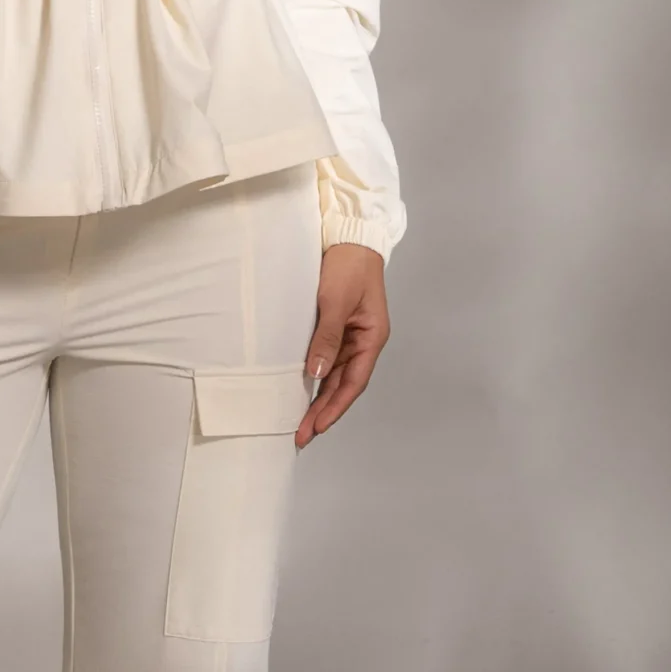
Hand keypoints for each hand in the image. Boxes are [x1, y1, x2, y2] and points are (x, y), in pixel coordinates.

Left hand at [295, 243, 389, 447]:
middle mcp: (363, 341)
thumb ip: (327, 337)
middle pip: (342, 384)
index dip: (335, 407)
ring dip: (317, 398)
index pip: (353, 382)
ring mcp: (350, 336)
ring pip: (333, 375)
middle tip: (301, 435)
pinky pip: (325, 358)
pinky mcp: (335, 327)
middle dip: (322, 411)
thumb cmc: (348, 266)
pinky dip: (314, 376)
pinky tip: (300, 390)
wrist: (348, 236)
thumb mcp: (336, 301)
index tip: (316, 427)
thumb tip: (316, 372)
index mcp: (372, 338)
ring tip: (298, 422)